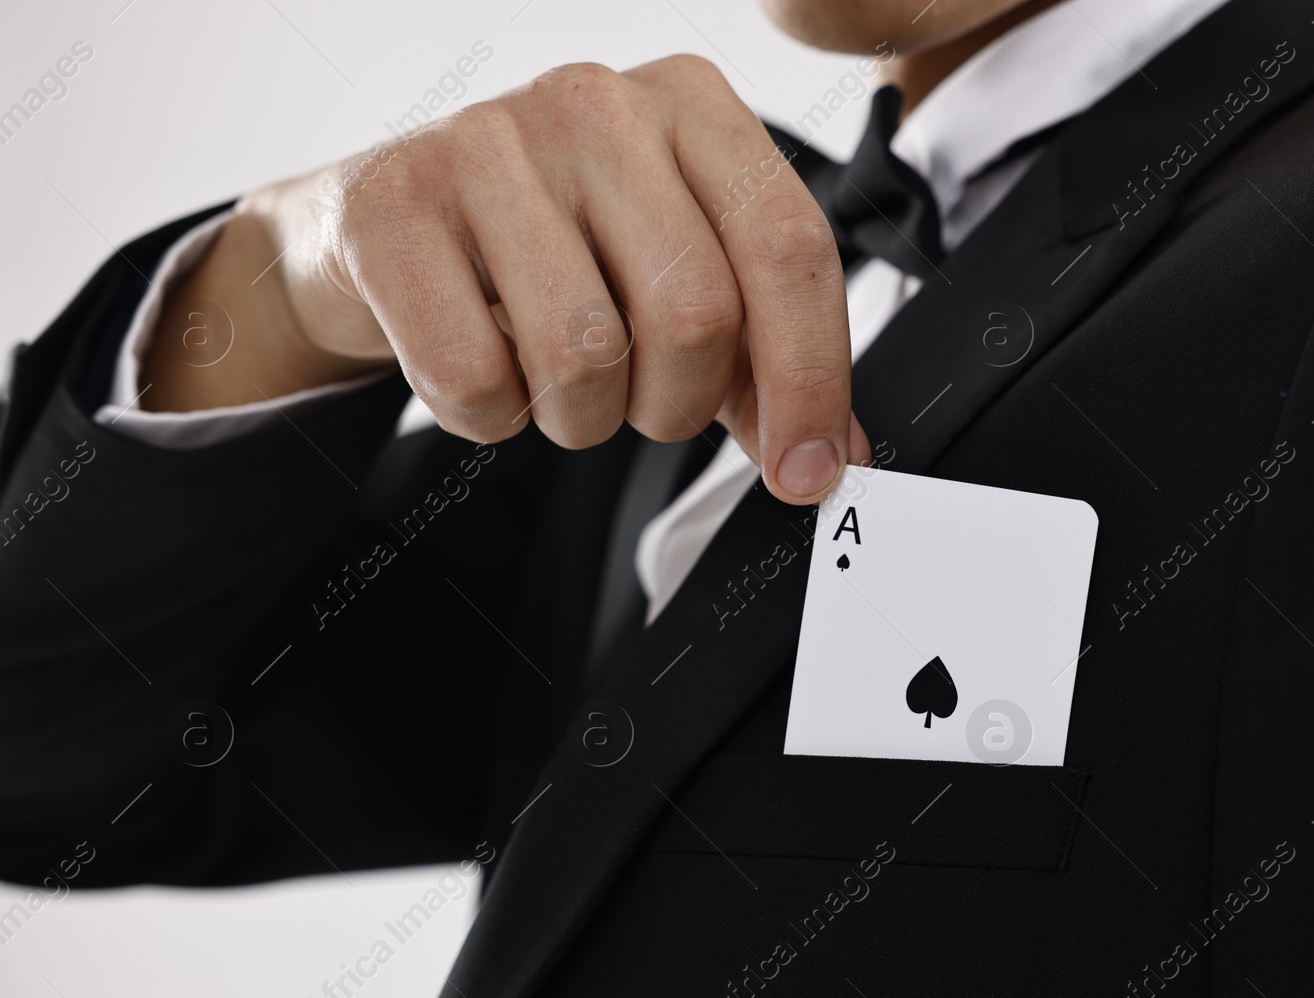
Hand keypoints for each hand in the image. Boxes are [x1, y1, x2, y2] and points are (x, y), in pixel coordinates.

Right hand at [145, 55, 868, 504]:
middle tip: (642, 404)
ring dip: (580, 417)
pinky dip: (487, 415)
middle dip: (676, 405)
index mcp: (692, 106)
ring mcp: (487, 143)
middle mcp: (598, 104)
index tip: (806, 472)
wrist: (383, 226)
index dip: (811, 380)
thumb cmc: (550, 252)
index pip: (790, 246)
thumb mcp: (670, 280)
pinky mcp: (392, 204)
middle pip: (696, 312)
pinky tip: (480, 365)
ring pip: (586, 355)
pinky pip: (475, 377)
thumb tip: (825, 460)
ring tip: (552, 379)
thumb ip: (758, 360)